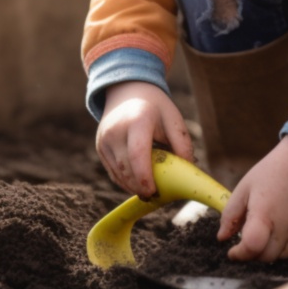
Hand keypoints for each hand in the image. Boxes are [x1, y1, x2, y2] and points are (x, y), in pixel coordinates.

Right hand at [95, 82, 194, 198]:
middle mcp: (116, 130)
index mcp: (137, 120)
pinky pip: (113, 172)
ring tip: (149, 192)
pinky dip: (126, 181)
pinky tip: (138, 184)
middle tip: (157, 197)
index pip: (137, 153)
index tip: (155, 192)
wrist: (128, 91)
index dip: (145, 176)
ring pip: (118, 173)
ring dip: (133, 186)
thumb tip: (188, 172)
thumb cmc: (156, 107)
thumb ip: (183, 144)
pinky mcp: (100, 147)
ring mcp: (104, 139)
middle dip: (141, 187)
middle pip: (126, 168)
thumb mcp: (174, 118)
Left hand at [217, 136, 287, 261]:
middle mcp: (283, 225)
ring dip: (266, 254)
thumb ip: (230, 214)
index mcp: (264, 213)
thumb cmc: (271, 171)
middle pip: (265, 256)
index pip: (252, 246)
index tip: (231, 251)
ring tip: (257, 239)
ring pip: (280, 257)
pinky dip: (281, 251)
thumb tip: (222, 237)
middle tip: (242, 244)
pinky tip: (273, 237)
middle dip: (250, 255)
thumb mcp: (244, 187)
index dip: (239, 254)